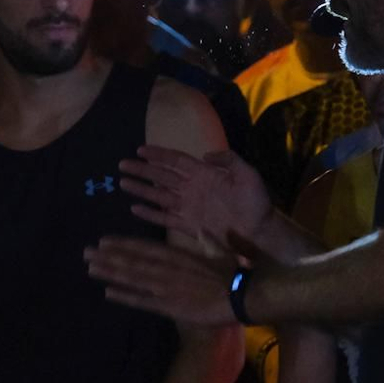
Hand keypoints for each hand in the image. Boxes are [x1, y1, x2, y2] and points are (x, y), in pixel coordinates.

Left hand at [86, 236, 242, 327]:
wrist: (240, 297)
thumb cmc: (232, 274)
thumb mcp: (219, 252)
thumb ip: (206, 241)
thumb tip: (201, 229)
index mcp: (177, 255)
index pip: (144, 247)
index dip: (122, 244)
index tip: (104, 240)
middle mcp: (166, 269)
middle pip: (132, 261)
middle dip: (107, 257)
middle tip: (86, 253)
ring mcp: (165, 288)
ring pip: (132, 278)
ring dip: (110, 273)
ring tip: (90, 268)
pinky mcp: (168, 306)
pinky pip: (142, 301)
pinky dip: (124, 296)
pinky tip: (107, 292)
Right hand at [119, 144, 272, 254]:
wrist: (260, 232)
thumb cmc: (257, 202)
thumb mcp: (247, 174)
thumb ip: (229, 160)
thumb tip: (205, 154)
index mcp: (204, 175)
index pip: (176, 161)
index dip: (159, 155)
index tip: (140, 150)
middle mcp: (192, 189)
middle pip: (162, 177)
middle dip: (142, 170)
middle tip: (122, 164)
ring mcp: (189, 208)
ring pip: (159, 196)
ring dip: (141, 189)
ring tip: (122, 182)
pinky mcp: (190, 226)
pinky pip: (166, 219)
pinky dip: (150, 214)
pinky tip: (135, 209)